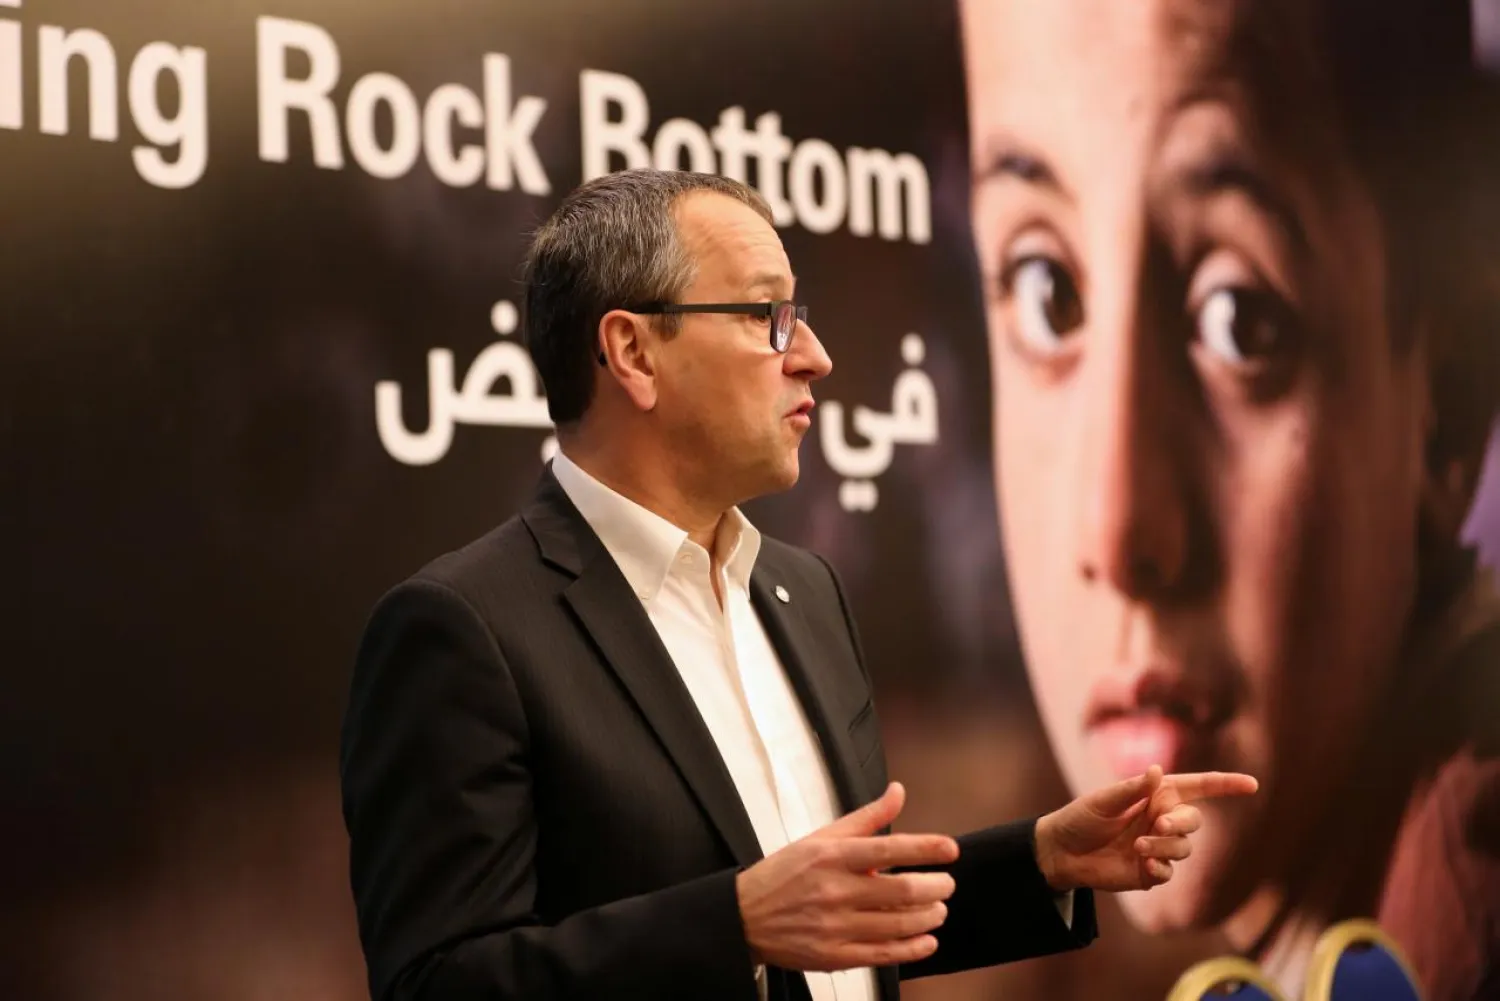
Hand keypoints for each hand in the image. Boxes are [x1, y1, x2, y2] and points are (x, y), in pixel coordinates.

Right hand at [736, 782, 958, 970]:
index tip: (950, 849)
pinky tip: (926, 941)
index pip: (889, 849)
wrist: (744, 916)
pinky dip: (911, 949)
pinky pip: (883, 954)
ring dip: (928, 917)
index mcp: (833, 856)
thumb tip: (898, 793)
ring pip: (897, 923)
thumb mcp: (821, 837)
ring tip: (938, 910)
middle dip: (935, 887)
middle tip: (946, 884)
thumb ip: (866, 818)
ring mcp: (836, 925)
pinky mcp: (835, 955)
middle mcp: (836, 891)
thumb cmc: (784, 874)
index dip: (925, 848)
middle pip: (902, 890)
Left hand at [1033, 765, 1258, 892]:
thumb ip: (1132, 788)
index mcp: (1155, 795)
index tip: (1252, 785)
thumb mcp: (1103, 800)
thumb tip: (1157, 770)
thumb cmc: (1081, 818)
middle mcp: (1161, 819)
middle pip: (1194, 820)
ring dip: (1166, 846)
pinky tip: (1143, 864)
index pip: (1198, 787)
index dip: (1226, 785)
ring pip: (1184, 847)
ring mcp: (1158, 845)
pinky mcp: (1151, 870)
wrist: (1062, 853)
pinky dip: (1160, 867)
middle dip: (1181, 822)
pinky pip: (1169, 871)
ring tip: (1138, 846)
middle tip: (1157, 824)